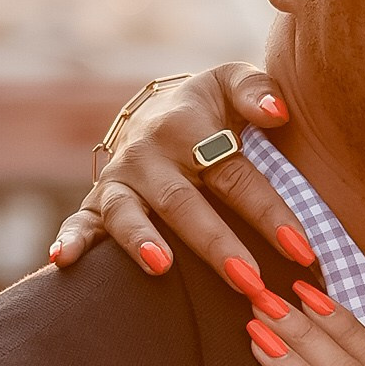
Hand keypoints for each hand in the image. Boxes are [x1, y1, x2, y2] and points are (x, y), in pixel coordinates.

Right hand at [49, 64, 312, 282]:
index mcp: (187, 127)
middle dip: (217, 243)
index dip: (270, 213)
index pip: (235, 175)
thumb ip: (257, 90)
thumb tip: (278, 113)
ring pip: (126, 213)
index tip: (302, 250)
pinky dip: (70, 240)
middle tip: (250, 281)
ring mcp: (119, 180)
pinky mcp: (95, 202)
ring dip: (141, 240)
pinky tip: (62, 262)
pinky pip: (79, 222)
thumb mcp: (231, 83)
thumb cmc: (209, 108)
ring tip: (161, 267)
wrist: (155, 113)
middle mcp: (148, 155)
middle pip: (183, 202)